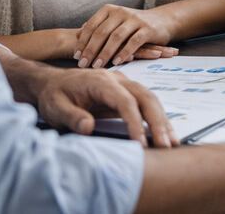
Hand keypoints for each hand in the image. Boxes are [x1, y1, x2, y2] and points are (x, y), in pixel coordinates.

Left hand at [34, 66, 177, 147]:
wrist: (52, 84)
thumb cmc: (54, 96)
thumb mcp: (55, 108)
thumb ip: (71, 117)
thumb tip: (88, 127)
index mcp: (100, 81)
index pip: (125, 101)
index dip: (135, 122)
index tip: (140, 144)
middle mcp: (116, 79)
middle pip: (145, 96)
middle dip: (158, 121)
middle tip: (166, 145)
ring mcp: (123, 84)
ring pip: (150, 99)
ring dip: (162, 120)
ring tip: (172, 143)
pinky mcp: (126, 93)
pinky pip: (146, 103)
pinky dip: (157, 118)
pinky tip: (165, 133)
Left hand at [74, 5, 176, 67]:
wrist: (162, 20)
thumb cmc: (133, 25)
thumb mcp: (114, 22)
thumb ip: (98, 27)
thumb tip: (77, 34)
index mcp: (110, 10)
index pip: (92, 26)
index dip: (83, 41)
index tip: (76, 56)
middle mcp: (121, 12)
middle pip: (102, 32)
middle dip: (91, 50)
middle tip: (83, 64)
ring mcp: (135, 19)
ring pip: (116, 37)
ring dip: (105, 53)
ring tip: (97, 66)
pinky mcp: (147, 29)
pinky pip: (133, 42)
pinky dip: (124, 52)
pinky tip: (117, 62)